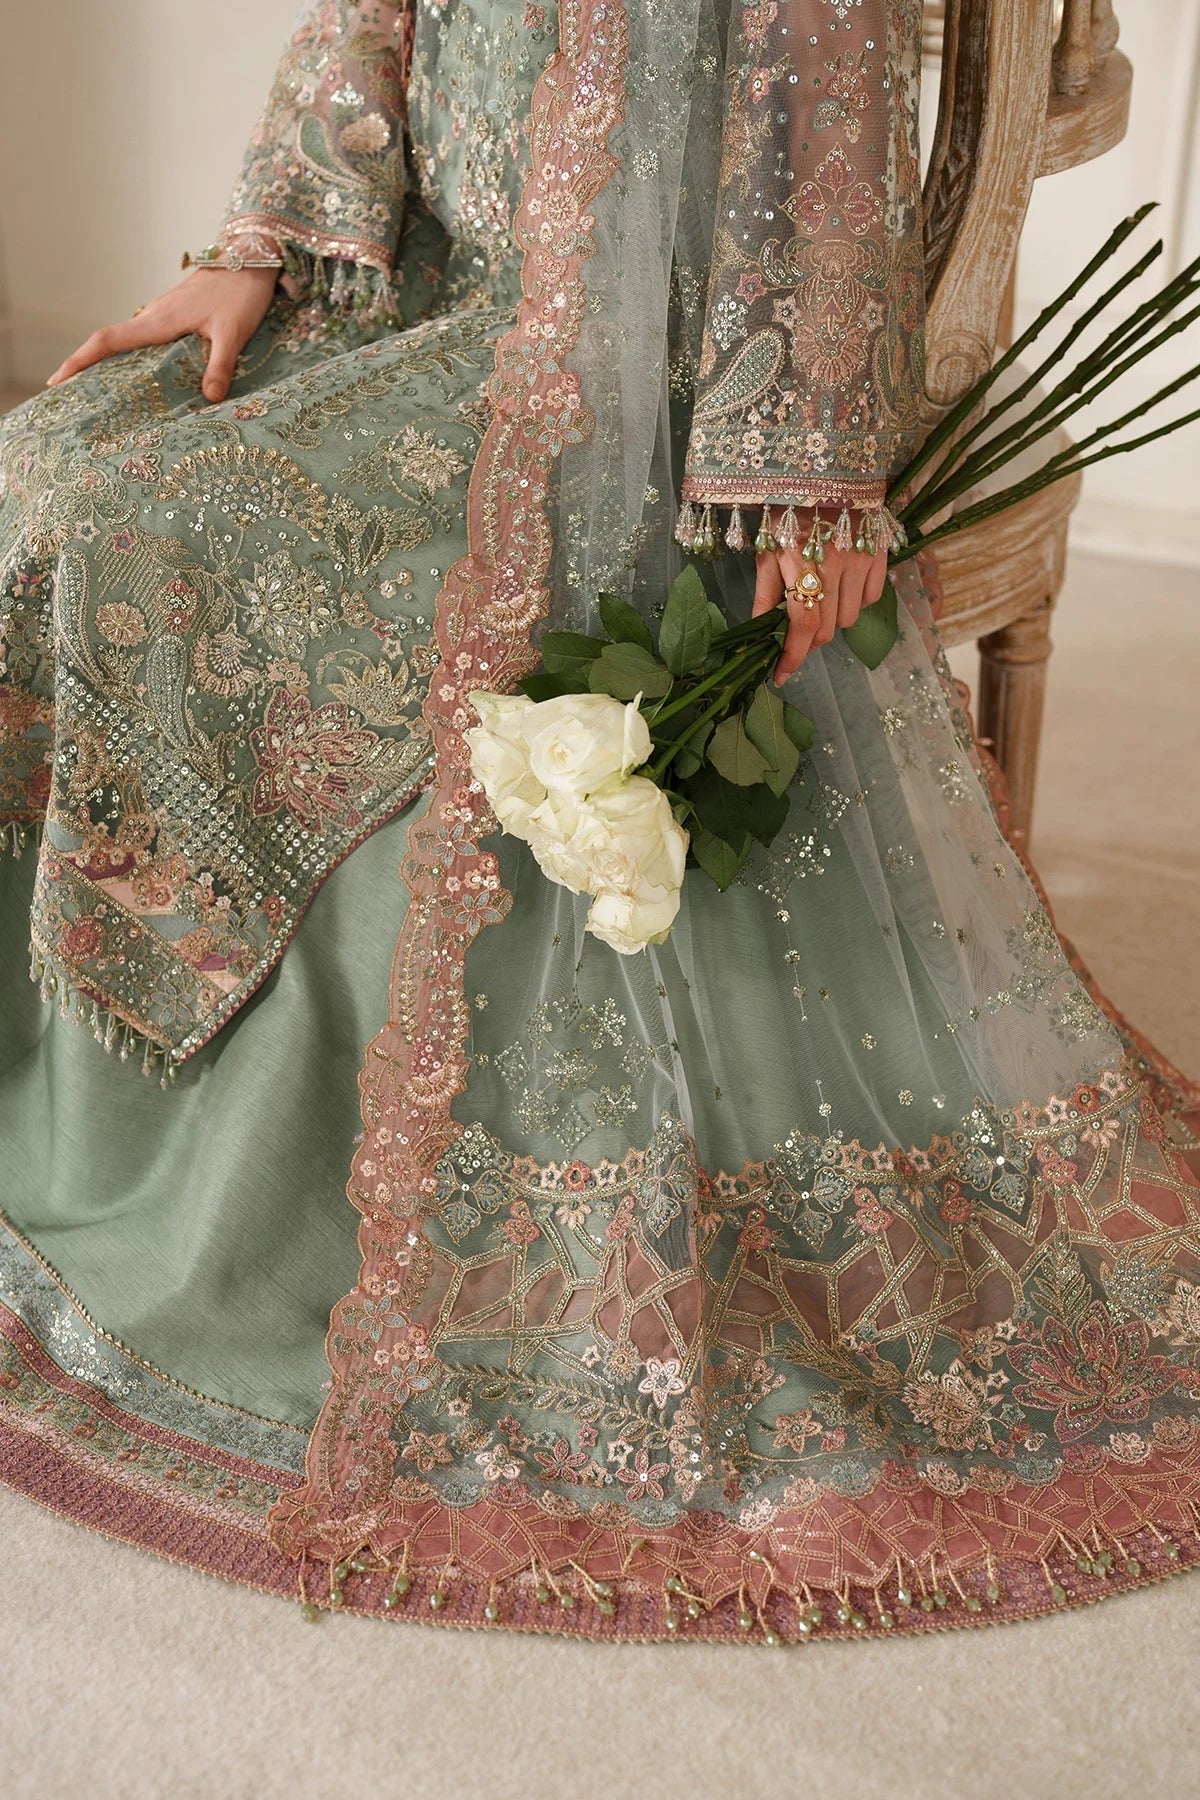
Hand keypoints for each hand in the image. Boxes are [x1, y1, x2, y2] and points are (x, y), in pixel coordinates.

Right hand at [46, 265, 279, 402]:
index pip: (110, 340)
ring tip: (99, 390)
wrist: (253, 257)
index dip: (81, 359)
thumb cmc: (241, 292)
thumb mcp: (233, 333)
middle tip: (70, 394)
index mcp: (161, 319)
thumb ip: (221, 366)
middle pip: (111, 341)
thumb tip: (210, 398)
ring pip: (129, 337)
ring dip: (111, 360)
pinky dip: (135, 352)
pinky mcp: (176, 310)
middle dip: (87, 365)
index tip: (58, 378)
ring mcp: (164, 311)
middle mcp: (155, 314)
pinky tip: (142, 371)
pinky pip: (147, 335)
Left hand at [753, 508, 888, 685]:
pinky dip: (856, 601)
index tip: (780, 676)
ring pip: (850, 618)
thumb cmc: (787, 509)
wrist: (825, 468)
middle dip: (808, 637)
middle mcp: (835, 564)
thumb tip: (758, 633)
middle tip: (796, 626)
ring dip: (832, 618)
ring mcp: (862, 559)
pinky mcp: (880, 553)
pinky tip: (843, 583)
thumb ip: (764, 594)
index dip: (792, 656)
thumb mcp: (767, 549)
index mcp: (800, 562)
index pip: (802, 624)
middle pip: (826, 629)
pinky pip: (872, 598)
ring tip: (820, 595)